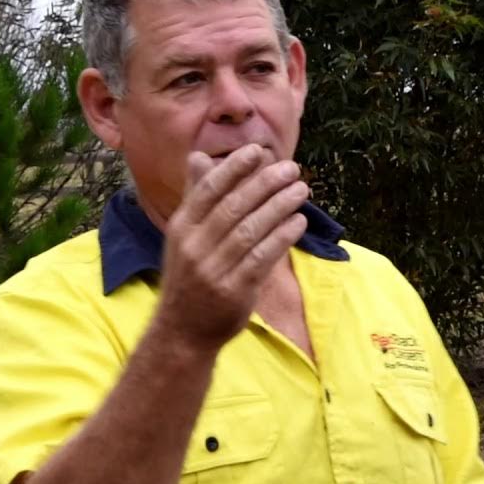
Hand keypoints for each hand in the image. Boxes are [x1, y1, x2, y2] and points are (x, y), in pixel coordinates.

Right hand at [153, 144, 309, 352]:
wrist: (182, 331)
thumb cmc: (190, 275)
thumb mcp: (185, 236)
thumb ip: (197, 197)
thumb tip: (199, 156)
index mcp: (182, 228)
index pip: (209, 191)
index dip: (234, 169)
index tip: (258, 151)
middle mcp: (194, 247)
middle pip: (234, 207)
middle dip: (265, 184)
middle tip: (292, 168)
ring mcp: (213, 270)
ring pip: (251, 230)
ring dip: (280, 206)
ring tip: (302, 190)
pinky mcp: (234, 291)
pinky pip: (262, 258)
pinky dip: (282, 237)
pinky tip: (298, 223)